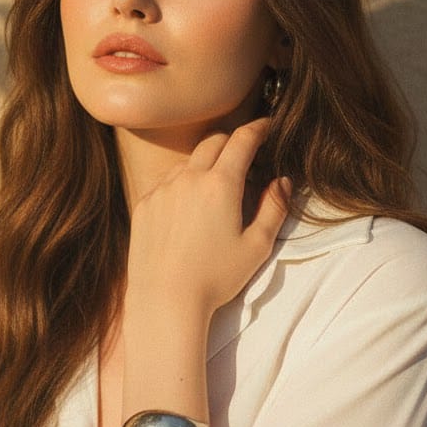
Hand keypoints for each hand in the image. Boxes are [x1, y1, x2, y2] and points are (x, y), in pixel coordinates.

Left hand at [126, 118, 290, 313]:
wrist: (165, 300)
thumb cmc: (215, 278)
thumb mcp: (257, 246)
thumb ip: (274, 208)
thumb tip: (283, 181)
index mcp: (220, 185)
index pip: (242, 140)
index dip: (258, 128)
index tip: (266, 125)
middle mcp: (188, 178)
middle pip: (213, 142)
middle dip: (232, 142)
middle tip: (245, 154)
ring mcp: (162, 190)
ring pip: (187, 162)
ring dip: (205, 164)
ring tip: (215, 189)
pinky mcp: (144, 205)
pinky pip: (165, 183)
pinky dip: (181, 185)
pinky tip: (188, 210)